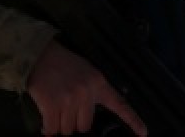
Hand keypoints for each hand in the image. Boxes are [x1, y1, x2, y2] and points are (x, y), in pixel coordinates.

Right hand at [26, 39, 147, 135]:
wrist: (40, 55)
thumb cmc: (63, 65)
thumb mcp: (86, 72)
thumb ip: (92, 91)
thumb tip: (89, 116)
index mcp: (98, 83)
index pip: (119, 103)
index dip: (132, 120)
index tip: (143, 133)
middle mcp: (86, 92)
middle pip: (85, 126)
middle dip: (74, 123)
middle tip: (66, 111)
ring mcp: (69, 99)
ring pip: (68, 130)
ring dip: (60, 125)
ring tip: (55, 110)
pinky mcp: (52, 104)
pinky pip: (52, 129)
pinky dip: (48, 129)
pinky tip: (46, 121)